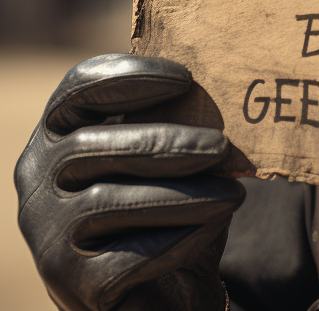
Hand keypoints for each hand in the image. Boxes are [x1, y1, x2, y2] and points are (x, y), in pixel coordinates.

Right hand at [15, 53, 245, 310]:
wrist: (161, 286)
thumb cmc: (166, 201)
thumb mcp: (166, 155)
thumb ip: (175, 117)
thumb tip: (223, 77)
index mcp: (60, 133)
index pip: (79, 89)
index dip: (129, 76)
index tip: (186, 79)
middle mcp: (38, 181)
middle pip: (90, 146)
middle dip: (164, 143)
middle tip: (222, 146)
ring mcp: (47, 235)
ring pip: (107, 203)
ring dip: (182, 195)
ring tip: (234, 194)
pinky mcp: (71, 284)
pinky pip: (126, 257)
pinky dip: (177, 239)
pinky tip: (214, 225)